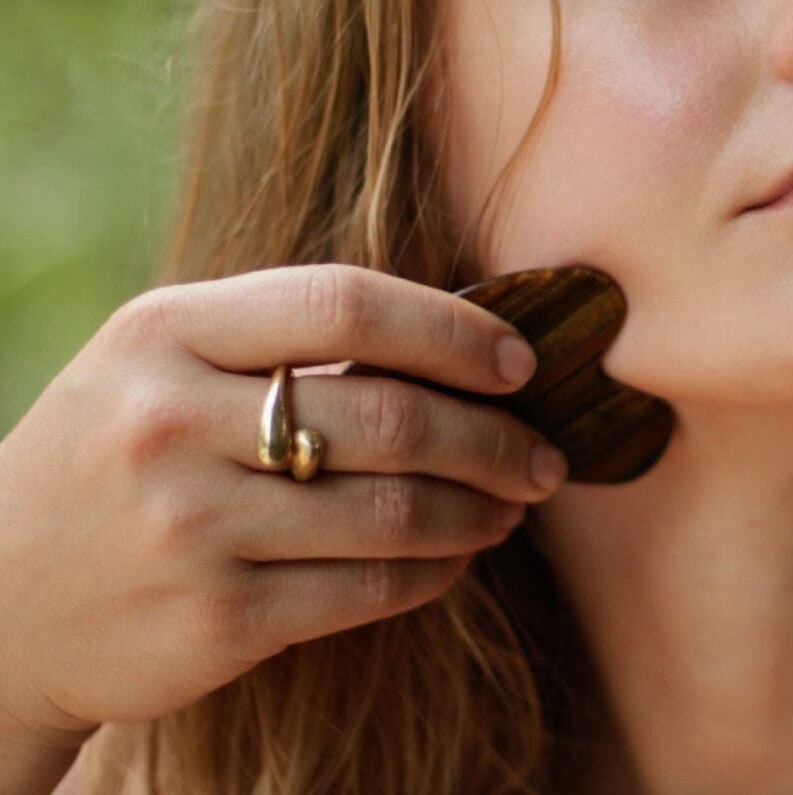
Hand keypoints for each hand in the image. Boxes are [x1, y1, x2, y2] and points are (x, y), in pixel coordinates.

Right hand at [0, 264, 566, 742]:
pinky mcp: (216, 620)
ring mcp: (190, 528)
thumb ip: (279, 338)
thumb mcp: (161, 365)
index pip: (344, 304)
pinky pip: (370, 588)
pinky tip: (460, 556)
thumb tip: (458, 342)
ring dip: (482, 508)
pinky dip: (437, 571)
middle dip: (496, 437)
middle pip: (392, 417)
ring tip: (516, 503)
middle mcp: (169, 424)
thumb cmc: (113, 455)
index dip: (453, 331)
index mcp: (163, 332)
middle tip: (545, 455)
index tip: (518, 362)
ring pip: (396, 512)